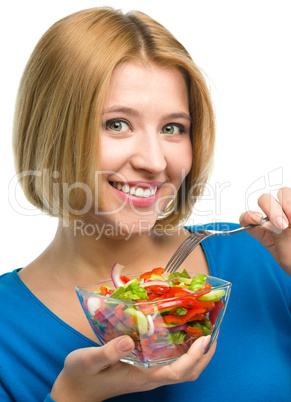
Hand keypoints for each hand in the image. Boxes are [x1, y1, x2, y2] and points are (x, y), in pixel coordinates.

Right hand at [50, 334, 214, 400]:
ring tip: (203, 329)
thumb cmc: (81, 375)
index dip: (195, 356)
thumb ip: (108, 352)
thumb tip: (130, 338)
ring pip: (182, 369)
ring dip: (197, 353)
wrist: (75, 390)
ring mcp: (148, 374)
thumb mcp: (89, 360)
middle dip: (205, 355)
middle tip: (213, 330)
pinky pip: (171, 362)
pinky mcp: (144, 369)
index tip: (206, 337)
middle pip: (188, 373)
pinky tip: (180, 334)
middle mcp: (150, 376)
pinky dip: (183, 350)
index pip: (178, 371)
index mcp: (142, 376)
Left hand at [240, 187, 290, 275]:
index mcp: (264, 231)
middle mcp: (275, 218)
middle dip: (271, 209)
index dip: (249, 216)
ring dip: (286, 203)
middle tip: (282, 225)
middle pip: (264, 200)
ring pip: (282, 193)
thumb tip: (267, 220)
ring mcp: (288, 211)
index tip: (258, 219)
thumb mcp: (284, 256)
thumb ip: (274, 238)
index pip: (247, 218)